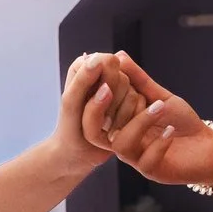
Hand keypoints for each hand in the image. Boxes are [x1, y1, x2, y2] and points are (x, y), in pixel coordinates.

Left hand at [51, 51, 145, 173]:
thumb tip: (99, 58)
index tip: (92, 100)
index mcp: (85, 65)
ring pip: (134, 94)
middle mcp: (103, 73)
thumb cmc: (70, 128)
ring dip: (119, 116)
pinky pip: (141, 107)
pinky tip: (115, 129)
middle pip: (123, 79)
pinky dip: (129, 121)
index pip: (108, 62)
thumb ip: (83, 80)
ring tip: (105, 127)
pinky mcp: (128, 104)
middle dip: (112, 103)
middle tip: (100, 120)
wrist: (78, 153)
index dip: (105, 83)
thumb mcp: (71, 103)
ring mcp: (117, 89)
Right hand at [88, 53, 212, 188]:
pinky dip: (158, 143)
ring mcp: (136, 159)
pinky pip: (145, 161)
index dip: (101, 95)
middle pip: (101, 129)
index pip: (95, 112)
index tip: (115, 76)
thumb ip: (139, 80)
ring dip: (140, 122)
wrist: (208, 146)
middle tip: (142, 93)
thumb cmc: (181, 122)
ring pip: (121, 144)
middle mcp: (121, 142)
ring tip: (160, 107)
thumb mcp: (159, 96)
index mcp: (118, 124)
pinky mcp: (153, 171)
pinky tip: (171, 131)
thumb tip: (119, 55)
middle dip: (121, 106)